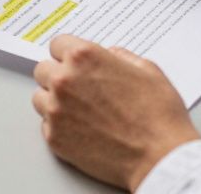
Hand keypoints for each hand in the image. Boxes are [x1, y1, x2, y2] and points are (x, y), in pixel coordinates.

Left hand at [32, 35, 199, 190]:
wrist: (159, 157)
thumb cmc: (158, 116)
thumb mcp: (147, 70)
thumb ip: (120, 56)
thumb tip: (109, 56)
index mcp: (85, 57)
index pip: (58, 44)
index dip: (70, 53)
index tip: (75, 62)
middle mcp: (64, 81)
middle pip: (44, 69)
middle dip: (59, 75)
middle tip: (79, 87)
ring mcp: (56, 111)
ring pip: (41, 97)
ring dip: (55, 100)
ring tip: (81, 110)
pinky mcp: (55, 138)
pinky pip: (47, 125)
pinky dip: (60, 125)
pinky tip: (83, 128)